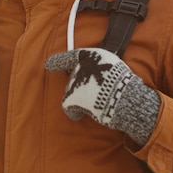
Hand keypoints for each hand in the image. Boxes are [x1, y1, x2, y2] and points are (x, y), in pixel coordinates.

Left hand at [45, 47, 159, 144]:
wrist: (125, 99)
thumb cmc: (124, 86)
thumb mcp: (114, 68)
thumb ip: (100, 68)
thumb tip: (97, 76)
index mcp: (91, 56)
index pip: (72, 56)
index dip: (59, 60)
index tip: (48, 64)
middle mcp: (79, 66)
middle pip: (75, 78)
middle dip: (82, 87)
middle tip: (97, 94)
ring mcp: (74, 81)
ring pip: (72, 92)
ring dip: (81, 99)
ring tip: (97, 104)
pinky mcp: (71, 97)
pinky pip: (68, 107)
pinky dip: (74, 113)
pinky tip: (81, 116)